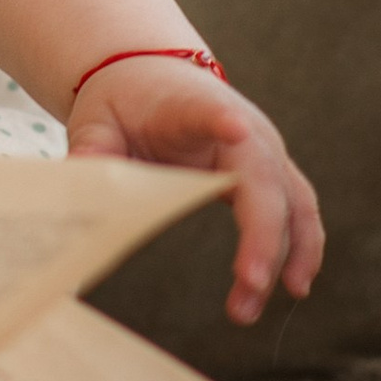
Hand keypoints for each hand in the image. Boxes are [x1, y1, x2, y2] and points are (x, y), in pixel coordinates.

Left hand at [64, 62, 323, 327]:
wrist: (150, 75)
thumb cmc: (125, 100)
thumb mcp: (96, 120)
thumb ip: (92, 149)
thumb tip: (79, 176)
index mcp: (194, 106)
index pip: (212, 111)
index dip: (224, 121)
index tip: (235, 128)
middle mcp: (244, 126)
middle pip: (265, 179)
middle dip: (263, 235)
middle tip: (249, 284)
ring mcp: (265, 150)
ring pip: (293, 201)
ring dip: (286, 254)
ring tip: (254, 304)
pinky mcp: (271, 173)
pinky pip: (297, 210)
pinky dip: (301, 247)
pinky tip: (295, 286)